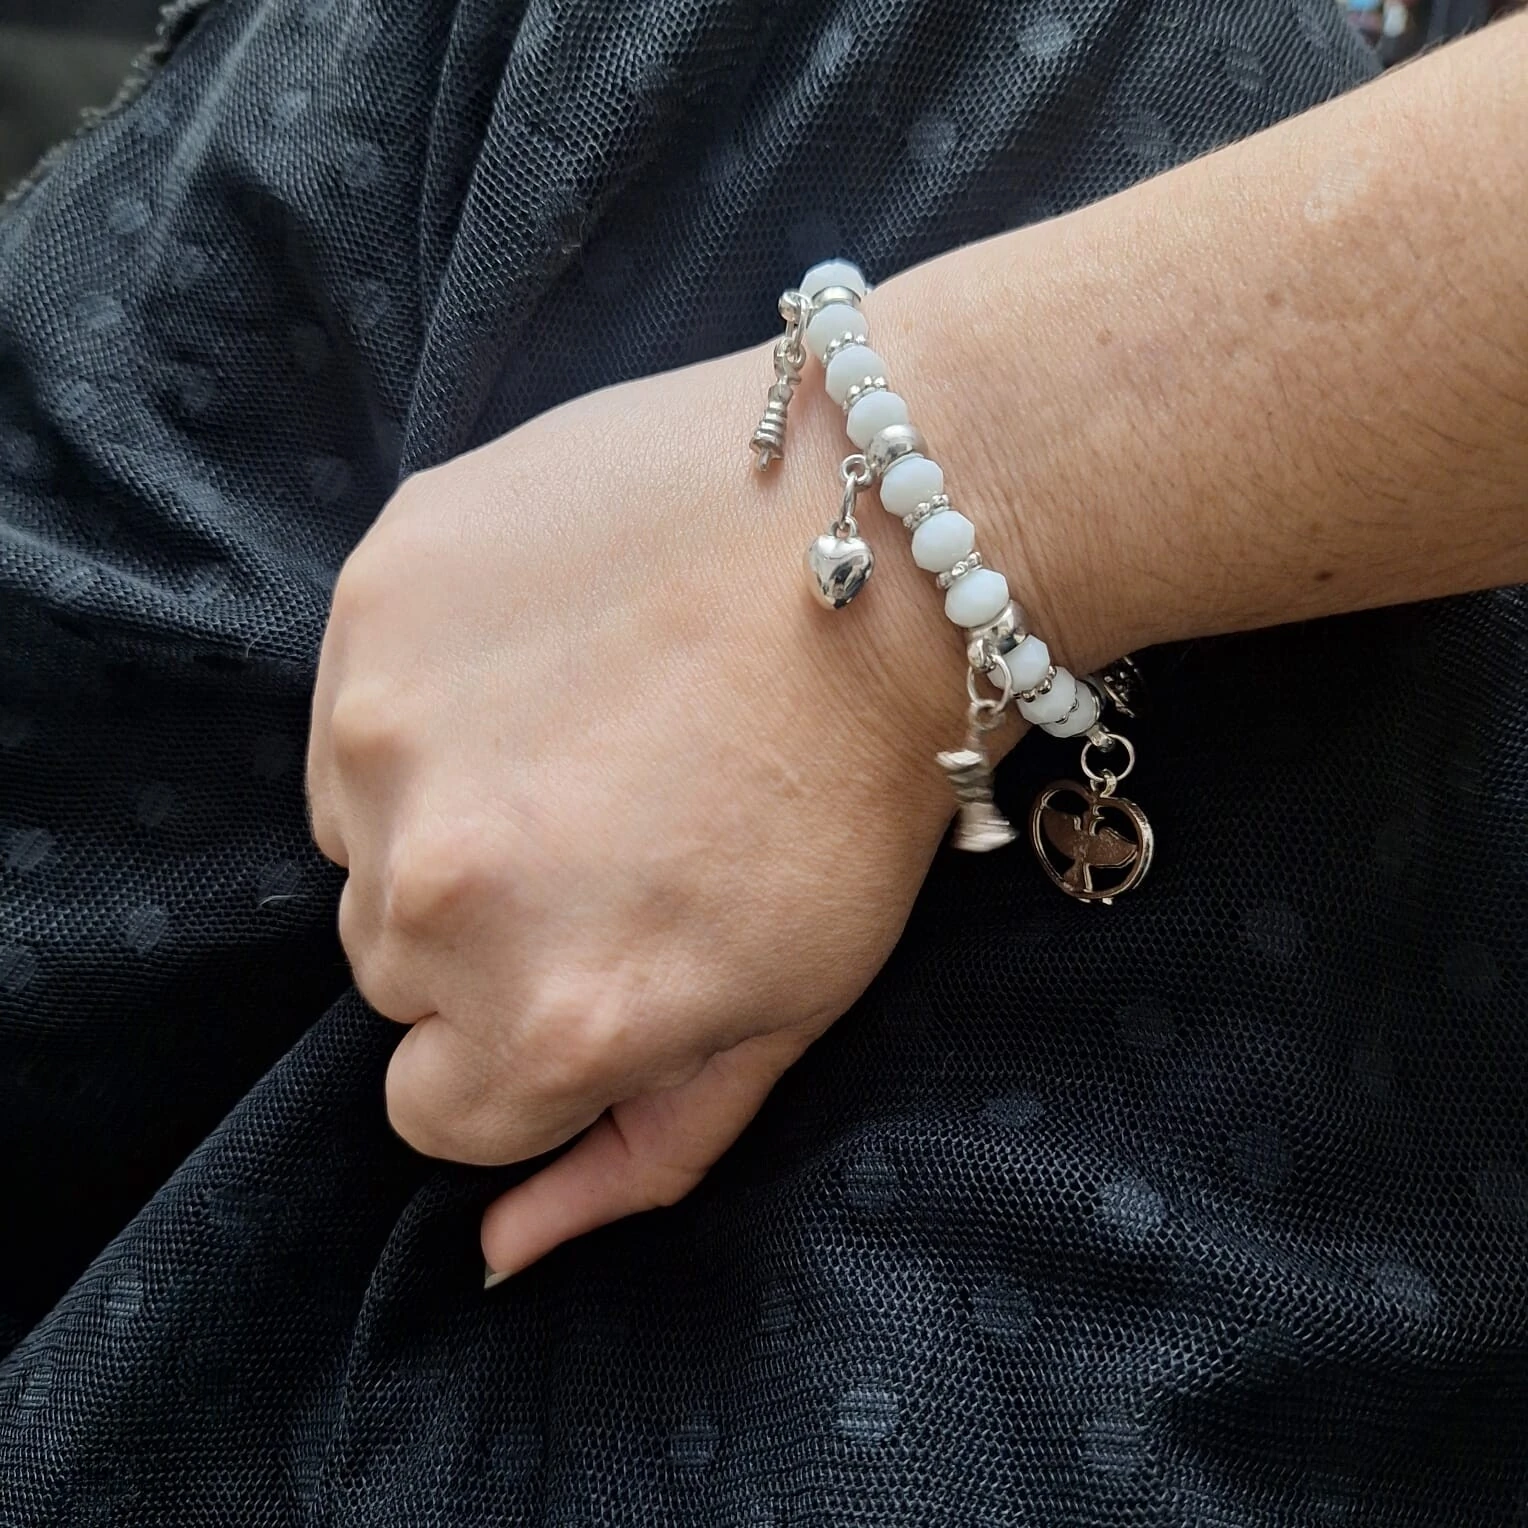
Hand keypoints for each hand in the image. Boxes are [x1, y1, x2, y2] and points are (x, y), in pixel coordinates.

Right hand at [305, 276, 1096, 1280]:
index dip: (521, 1042)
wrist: (887, 542)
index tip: (591, 958)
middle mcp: (442, 893)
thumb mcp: (789, 1008)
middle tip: (607, 826)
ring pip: (360, 838)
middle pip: (392, 972)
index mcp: (551, 1020)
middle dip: (486, 929)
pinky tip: (546, 650)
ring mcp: (390, 732)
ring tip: (581, 728)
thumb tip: (495, 1252)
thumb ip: (639, 1151)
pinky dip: (424, 701)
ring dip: (439, 810)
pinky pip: (351, 709)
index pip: (440, 1109)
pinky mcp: (377, 594)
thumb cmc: (862, 788)